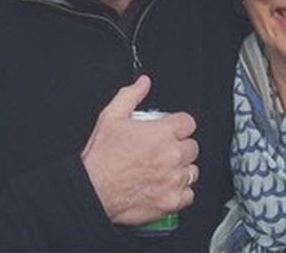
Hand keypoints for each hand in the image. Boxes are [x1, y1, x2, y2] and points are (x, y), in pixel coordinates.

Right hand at [81, 75, 198, 225]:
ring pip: (192, 170)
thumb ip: (131, 95)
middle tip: (162, 150)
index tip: (170, 130)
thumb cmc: (101, 157)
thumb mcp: (111, 116)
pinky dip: (180, 191)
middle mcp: (172, 156)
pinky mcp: (171, 201)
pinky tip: (166, 186)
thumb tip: (143, 83)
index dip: (178, 125)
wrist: (93, 189)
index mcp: (162, 133)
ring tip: (164, 168)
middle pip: (193, 146)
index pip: (188, 123)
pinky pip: (189, 194)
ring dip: (181, 168)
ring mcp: (173, 180)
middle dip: (180, 146)